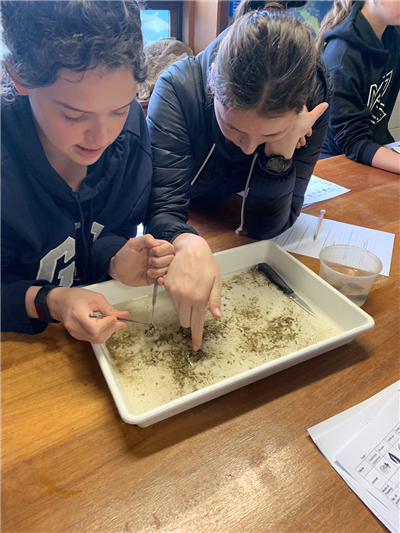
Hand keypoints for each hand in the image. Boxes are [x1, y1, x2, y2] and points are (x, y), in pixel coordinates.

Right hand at [46, 287, 129, 342]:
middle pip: (97, 336)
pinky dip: (101, 333)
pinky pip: (93, 339)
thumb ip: (110, 308)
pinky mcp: (77, 336)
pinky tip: (104, 325)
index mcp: (78, 314)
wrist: (61, 302)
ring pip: (96, 339)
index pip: (95, 327)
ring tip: (112, 322)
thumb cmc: (76, 297)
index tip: (114, 317)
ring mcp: (75, 333)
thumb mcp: (96, 298)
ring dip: (108, 332)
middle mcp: (75, 326)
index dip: (107, 324)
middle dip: (111, 329)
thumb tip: (124, 315)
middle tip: (118, 321)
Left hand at [108, 234, 173, 286]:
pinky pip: (164, 279)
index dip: (162, 250)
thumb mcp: (132, 244)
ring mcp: (157, 267)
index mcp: (154, 247)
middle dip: (160, 261)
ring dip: (159, 270)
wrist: (117, 271)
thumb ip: (145, 239)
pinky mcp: (154, 277)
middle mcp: (157, 257)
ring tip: (148, 271)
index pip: (168, 247)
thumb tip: (157, 243)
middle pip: (171, 258)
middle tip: (149, 262)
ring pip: (168, 268)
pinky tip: (154, 278)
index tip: (152, 251)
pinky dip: (161, 279)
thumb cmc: (124, 256)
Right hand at [162, 233, 221, 350]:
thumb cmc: (206, 264)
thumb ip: (215, 301)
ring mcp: (174, 292)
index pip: (197, 324)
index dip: (196, 337)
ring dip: (185, 308)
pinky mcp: (167, 286)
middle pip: (185, 321)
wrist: (190, 249)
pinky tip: (185, 285)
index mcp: (199, 298)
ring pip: (179, 311)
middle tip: (198, 307)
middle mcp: (184, 297)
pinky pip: (173, 300)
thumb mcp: (216, 282)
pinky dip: (179, 297)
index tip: (196, 347)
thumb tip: (216, 316)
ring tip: (192, 291)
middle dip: (191, 319)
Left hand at [264, 102, 328, 159]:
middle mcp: (287, 114)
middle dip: (302, 133)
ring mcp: (280, 122)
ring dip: (297, 138)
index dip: (308, 124)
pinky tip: (293, 145)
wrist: (283, 138)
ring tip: (299, 144)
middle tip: (304, 140)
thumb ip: (318, 111)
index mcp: (294, 109)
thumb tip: (326, 104)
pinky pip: (284, 134)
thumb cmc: (297, 127)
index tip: (309, 133)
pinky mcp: (275, 130)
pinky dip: (290, 139)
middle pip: (297, 123)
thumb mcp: (311, 118)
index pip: (303, 114)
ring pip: (291, 129)